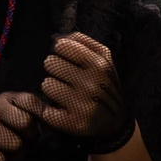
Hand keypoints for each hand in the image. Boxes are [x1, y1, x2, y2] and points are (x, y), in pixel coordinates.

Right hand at [0, 91, 61, 160]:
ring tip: (13, 152)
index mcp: (10, 98)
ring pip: (12, 143)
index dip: (41, 118)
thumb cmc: (10, 133)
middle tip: (24, 142)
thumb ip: (41, 119)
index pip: (31, 102)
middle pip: (24, 122)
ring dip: (17, 154)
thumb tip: (61, 129)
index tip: (40, 129)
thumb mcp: (25, 120)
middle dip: (29, 138)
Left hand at [40, 32, 131, 148]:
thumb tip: (56, 36)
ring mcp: (83, 105)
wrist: (115, 123)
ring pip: (46, 84)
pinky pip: (45, 109)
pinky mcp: (73, 124)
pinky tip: (60, 109)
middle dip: (55, 70)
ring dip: (52, 88)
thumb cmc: (103, 85)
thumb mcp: (103, 59)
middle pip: (50, 63)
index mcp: (100, 65)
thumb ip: (81, 42)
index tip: (66, 59)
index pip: (62, 46)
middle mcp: (93, 84)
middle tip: (65, 78)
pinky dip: (48, 109)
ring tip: (64, 93)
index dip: (60, 51)